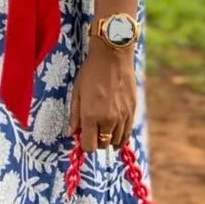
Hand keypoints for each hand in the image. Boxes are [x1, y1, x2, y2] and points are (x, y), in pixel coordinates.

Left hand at [68, 38, 136, 152]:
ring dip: (109, 139)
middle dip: (96, 141)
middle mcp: (108, 120)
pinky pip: (128, 133)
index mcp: (90, 116)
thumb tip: (71, 133)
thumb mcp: (76, 92)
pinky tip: (116, 131)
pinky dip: (121, 135)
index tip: (83, 136)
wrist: (113, 56)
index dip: (85, 144)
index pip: (89, 146)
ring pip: (116, 141)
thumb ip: (74, 116)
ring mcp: (122, 117)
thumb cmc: (90, 72)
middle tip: (92, 130)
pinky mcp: (133, 111)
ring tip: (104, 129)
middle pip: (102, 145)